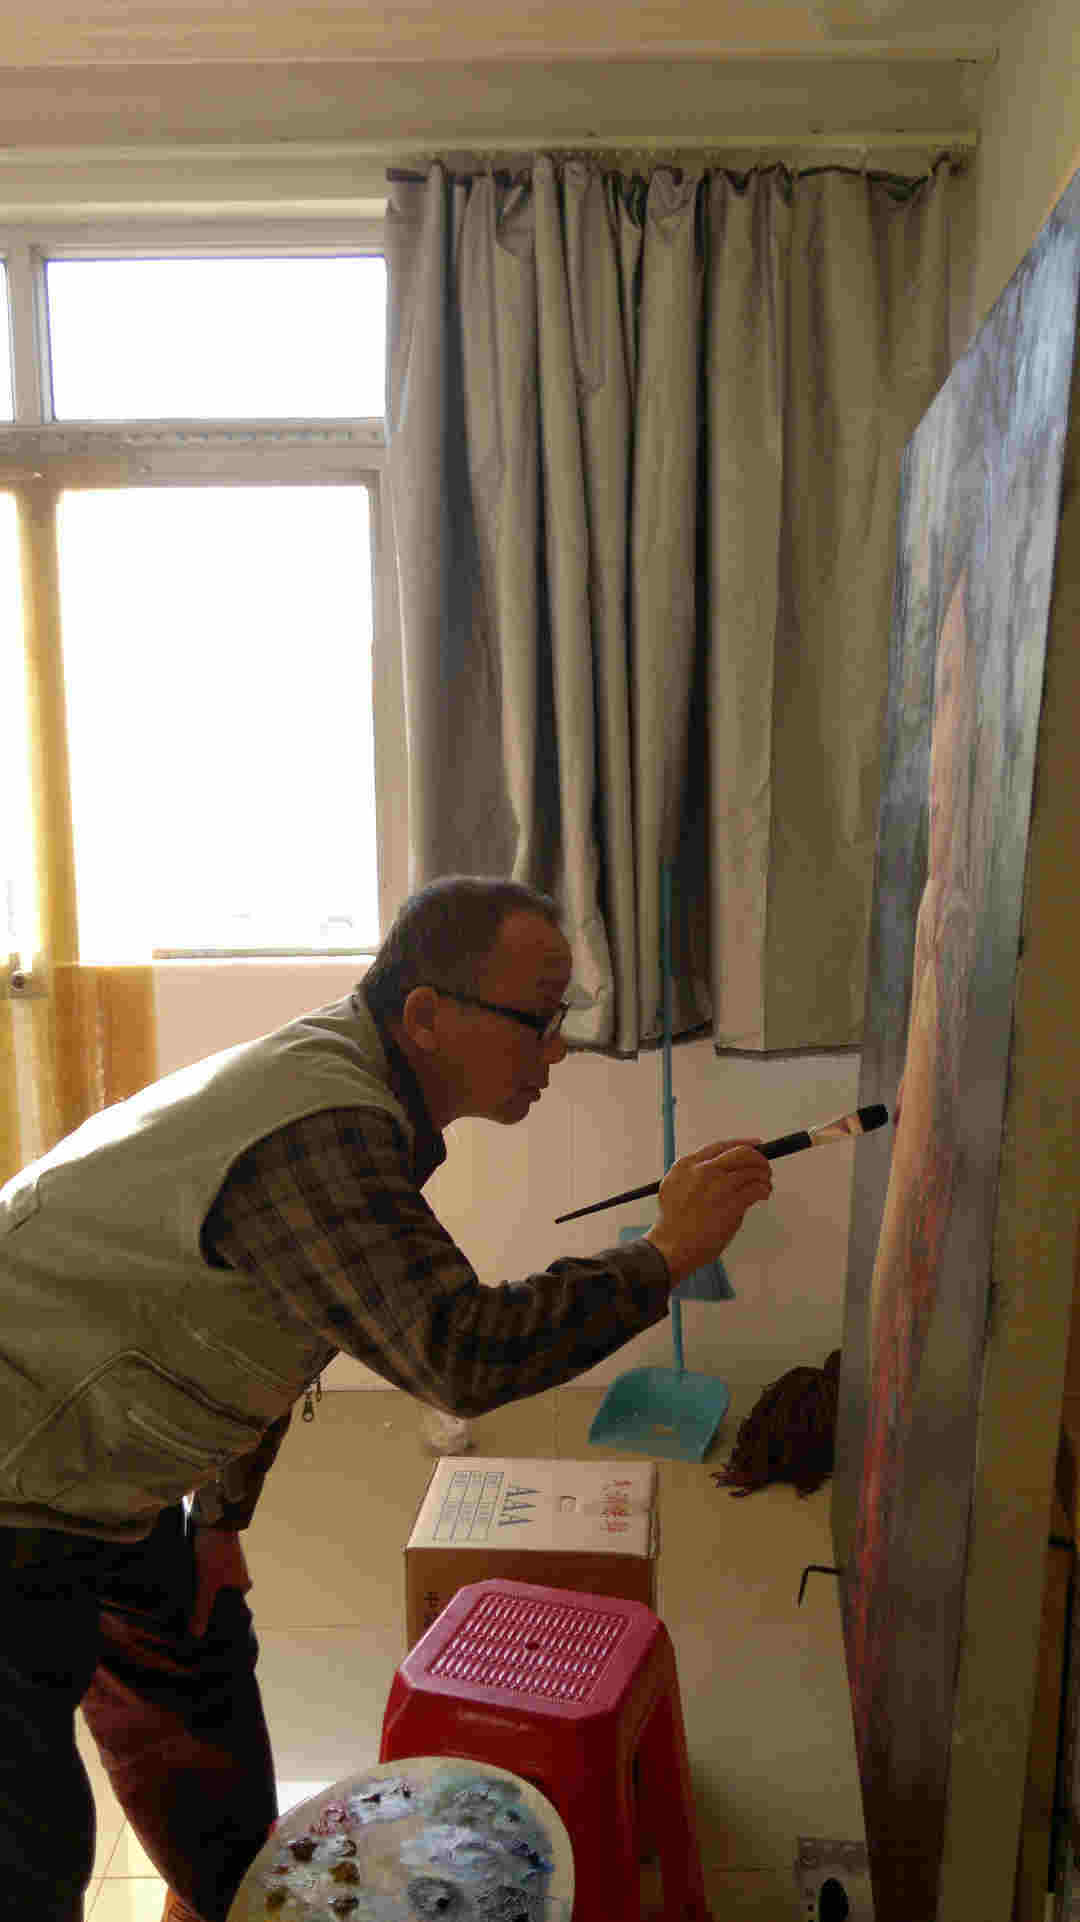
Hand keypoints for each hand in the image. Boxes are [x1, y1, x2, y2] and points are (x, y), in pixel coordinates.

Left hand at [189, 1526, 250, 1638]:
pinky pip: (209, 1574)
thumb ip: (201, 1609)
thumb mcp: (206, 1583)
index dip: (214, 1619)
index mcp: (241, 1586)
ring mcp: (229, 1566)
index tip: (198, 1627)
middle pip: (220, 1598)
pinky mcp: (218, 1556)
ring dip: (200, 1591)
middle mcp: (239, 1577)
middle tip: (186, 1614)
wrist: (214, 1517)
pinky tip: (186, 1580)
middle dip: (205, 1605)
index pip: (229, 1611)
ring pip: (214, 1585)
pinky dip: (199, 1578)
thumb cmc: (215, 1550)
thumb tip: (197, 1635)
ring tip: (183, 1598)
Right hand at [645, 1139, 771, 1286]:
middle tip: (765, 1169)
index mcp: (687, 1165)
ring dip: (764, 1177)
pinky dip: (764, 1190)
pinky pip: (756, 1189)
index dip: (743, 1143)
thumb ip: (696, 1175)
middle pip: (741, 1153)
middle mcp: (702, 1170)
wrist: (671, 1247)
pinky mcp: (731, 1203)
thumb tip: (727, 1170)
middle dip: (759, 1159)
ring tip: (765, 1185)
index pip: (722, 1146)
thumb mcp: (675, 1188)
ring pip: (752, 1170)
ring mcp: (717, 1186)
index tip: (756, 1146)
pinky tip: (763, 1194)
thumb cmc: (674, 1224)